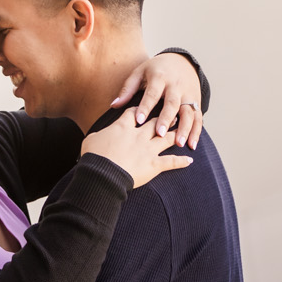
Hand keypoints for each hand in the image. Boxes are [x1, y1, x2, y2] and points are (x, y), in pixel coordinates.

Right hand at [81, 103, 195, 188]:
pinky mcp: (154, 165)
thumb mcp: (92, 139)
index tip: (141, 108)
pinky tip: (190, 160)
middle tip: (171, 112)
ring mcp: (148, 150)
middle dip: (163, 116)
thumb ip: (101, 134)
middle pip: (154, 122)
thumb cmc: (93, 156)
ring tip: (183, 129)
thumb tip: (101, 134)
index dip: (137, 110)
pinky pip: (171, 162)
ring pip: (166, 138)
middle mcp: (138, 135)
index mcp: (122, 127)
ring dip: (176, 133)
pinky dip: (181, 161)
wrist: (102, 174)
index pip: (132, 113)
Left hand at [110, 51, 203, 148]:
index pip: (152, 93)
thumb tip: (113, 105)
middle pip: (172, 103)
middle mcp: (176, 86)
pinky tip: (192, 144)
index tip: (139, 120)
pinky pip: (198, 117)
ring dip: (185, 128)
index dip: (146, 106)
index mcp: (160, 77)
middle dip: (166, 119)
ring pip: (189, 112)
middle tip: (159, 134)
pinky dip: (196, 131)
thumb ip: (128, 89)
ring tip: (179, 143)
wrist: (182, 61)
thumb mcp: (140, 73)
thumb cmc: (155, 69)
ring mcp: (188, 94)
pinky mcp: (197, 102)